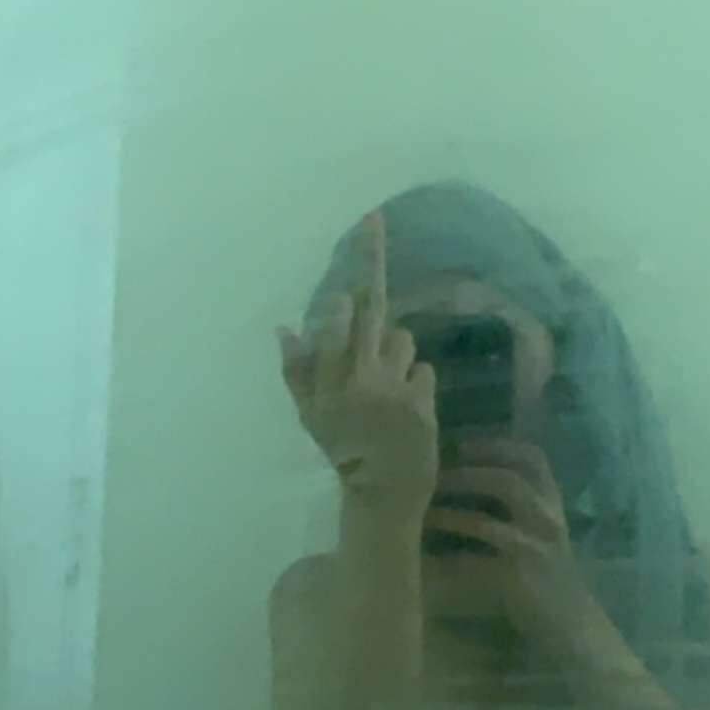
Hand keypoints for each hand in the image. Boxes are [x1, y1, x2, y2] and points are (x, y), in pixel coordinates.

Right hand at [276, 209, 438, 523]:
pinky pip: (423, 367)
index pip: (331, 327)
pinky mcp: (423, 398)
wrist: (386, 490)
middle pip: (369, 309)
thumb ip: (298, 371)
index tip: (345, 274)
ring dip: (396, 351)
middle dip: (371, 259)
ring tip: (388, 382)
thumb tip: (285, 327)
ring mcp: (395, 387)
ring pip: (402, 338)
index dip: (340, 299)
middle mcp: (360, 379)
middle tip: (372, 219)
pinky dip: (416, 378)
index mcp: (328, 382)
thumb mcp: (311, 416)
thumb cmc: (344, 449)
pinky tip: (407, 402)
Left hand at [426, 438, 593, 651]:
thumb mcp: (542, 530)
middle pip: (508, 481)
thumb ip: (518, 505)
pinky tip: (427, 557)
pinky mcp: (518, 578)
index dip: (498, 446)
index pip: (534, 459)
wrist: (572, 622)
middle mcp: (547, 519)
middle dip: (466, 475)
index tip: (463, 444)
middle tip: (432, 476)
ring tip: (422, 513)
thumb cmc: (549, 573)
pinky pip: (475, 564)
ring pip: (486, 523)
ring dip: (449, 516)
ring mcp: (534, 548)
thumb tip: (465, 478)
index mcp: (552, 502)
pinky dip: (448, 559)